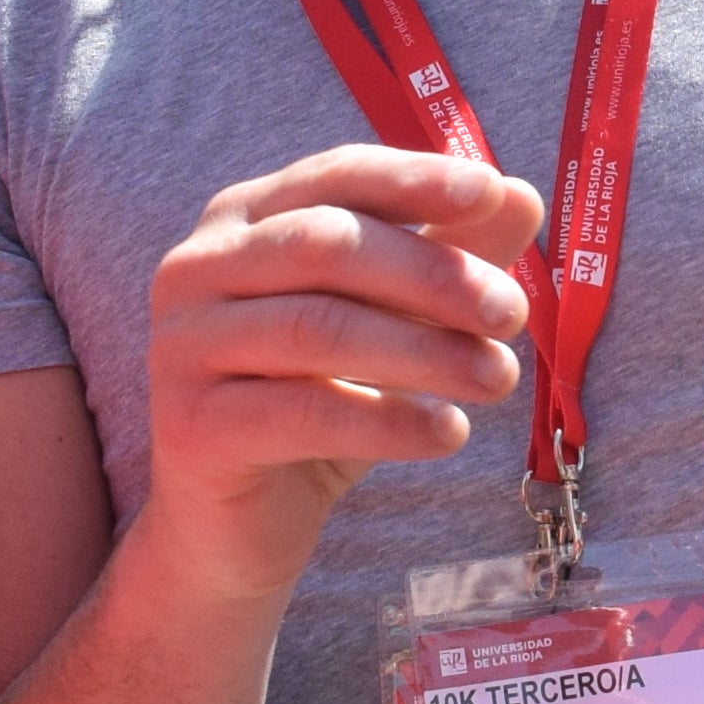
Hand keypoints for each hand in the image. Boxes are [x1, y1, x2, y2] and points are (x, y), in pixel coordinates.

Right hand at [135, 145, 541, 606]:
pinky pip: (304, 412)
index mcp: (242, 219)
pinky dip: (388, 420)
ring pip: (317, 329)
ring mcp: (182, 346)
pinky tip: (449, 432)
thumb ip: (445, 256)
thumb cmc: (320, 401)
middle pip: (327, 246)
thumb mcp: (392, 323)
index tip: (493, 191)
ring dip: (423, 350)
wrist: (236, 526)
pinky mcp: (190, 426)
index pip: (335, 176)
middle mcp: (196, 268)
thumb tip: (522, 198)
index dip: (414, 178)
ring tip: (498, 377)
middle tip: (512, 313)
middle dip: (432, 274)